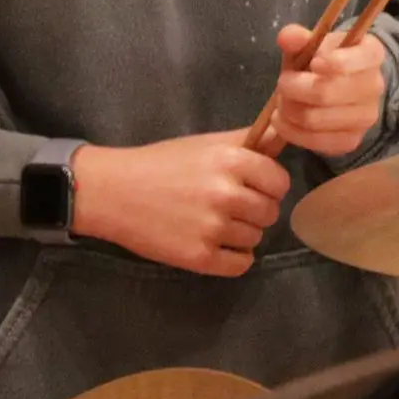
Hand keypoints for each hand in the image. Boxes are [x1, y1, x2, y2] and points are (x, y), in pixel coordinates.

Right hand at [69, 133, 288, 276]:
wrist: (113, 192)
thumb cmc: (162, 163)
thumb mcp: (207, 143)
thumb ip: (249, 140)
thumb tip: (285, 134)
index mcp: (230, 160)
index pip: (279, 182)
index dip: (269, 185)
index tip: (254, 186)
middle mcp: (225, 194)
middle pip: (270, 212)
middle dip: (256, 209)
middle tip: (232, 205)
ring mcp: (212, 228)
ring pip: (256, 238)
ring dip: (242, 233)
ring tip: (216, 222)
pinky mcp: (198, 257)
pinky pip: (241, 264)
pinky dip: (234, 257)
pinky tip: (217, 244)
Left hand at [268, 25, 387, 157]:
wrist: (338, 88)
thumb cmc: (322, 61)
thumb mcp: (311, 44)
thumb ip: (298, 38)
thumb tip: (287, 36)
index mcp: (371, 54)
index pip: (362, 58)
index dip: (335, 62)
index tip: (314, 63)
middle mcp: (375, 86)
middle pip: (326, 93)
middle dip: (293, 89)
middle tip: (282, 84)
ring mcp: (366, 117)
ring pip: (316, 119)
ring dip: (289, 111)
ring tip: (282, 102)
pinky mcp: (352, 141)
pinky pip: (317, 142)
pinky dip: (292, 132)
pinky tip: (285, 121)